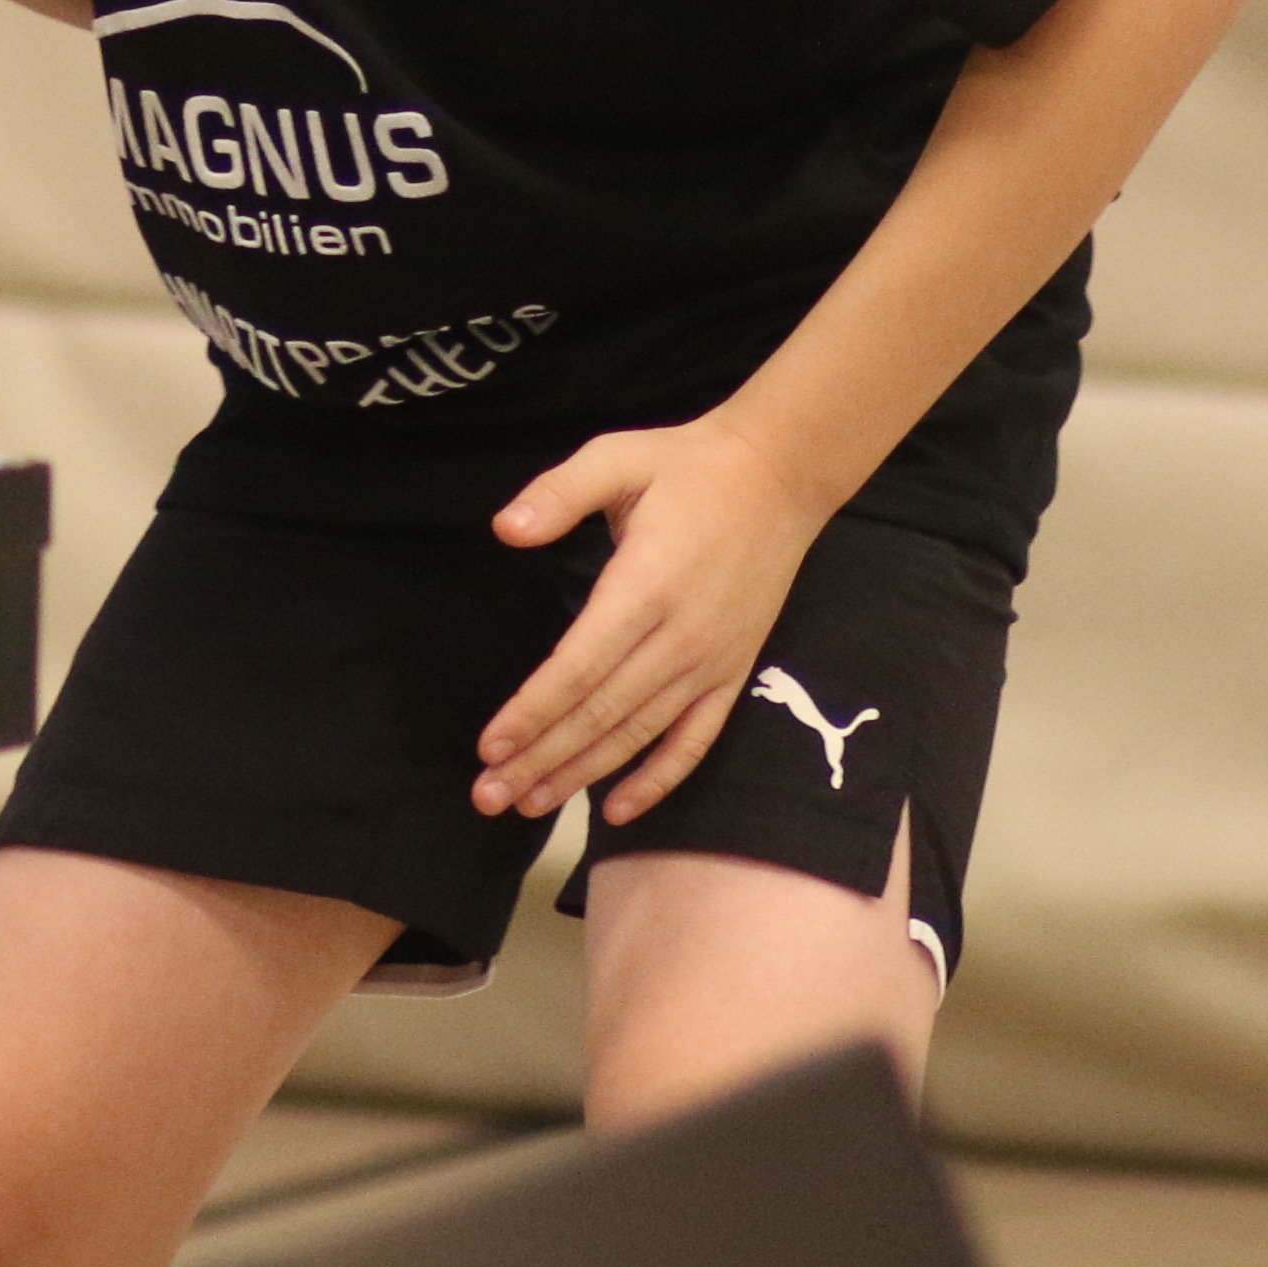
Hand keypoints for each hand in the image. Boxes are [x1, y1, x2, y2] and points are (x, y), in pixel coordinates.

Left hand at [473, 416, 839, 825]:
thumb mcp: (615, 456)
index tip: (490, 746)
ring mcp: (711, 662)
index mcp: (645, 587)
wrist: (778, 479)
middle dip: (543, 759)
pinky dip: (659, 780)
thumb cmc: (685, 467)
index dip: (533, 712)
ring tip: (531, 805)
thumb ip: (559, 492)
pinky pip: (695, 740)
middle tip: (489, 796)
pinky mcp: (734, 674)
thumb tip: (504, 529)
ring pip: (640, 735)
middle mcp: (680, 638)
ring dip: (585, 775)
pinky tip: (618, 810)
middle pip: (602, 714)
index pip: (579, 667)